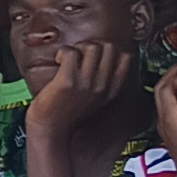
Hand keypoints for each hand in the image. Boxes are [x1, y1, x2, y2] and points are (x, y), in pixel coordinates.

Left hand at [20, 34, 129, 176]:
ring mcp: (86, 83)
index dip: (109, 51)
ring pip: (92, 47)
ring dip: (78, 48)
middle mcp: (102, 86)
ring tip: (69, 59)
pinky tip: (58, 62)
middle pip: (109, 47)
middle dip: (92, 45)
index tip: (95, 57)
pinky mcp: (67, 81)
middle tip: (79, 57)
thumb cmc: (68, 115)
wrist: (50, 131)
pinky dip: (62, 53)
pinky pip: (71, 52)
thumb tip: (103, 59)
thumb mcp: (96, 101)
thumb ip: (103, 82)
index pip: (125, 58)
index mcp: (111, 90)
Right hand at [148, 68, 176, 176]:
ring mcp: (166, 118)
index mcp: (173, 130)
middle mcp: (166, 123)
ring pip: (163, 88)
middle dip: (176, 78)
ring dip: (173, 74)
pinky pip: (166, 89)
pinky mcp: (171, 114)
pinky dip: (172, 77)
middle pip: (165, 93)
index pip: (172, 104)